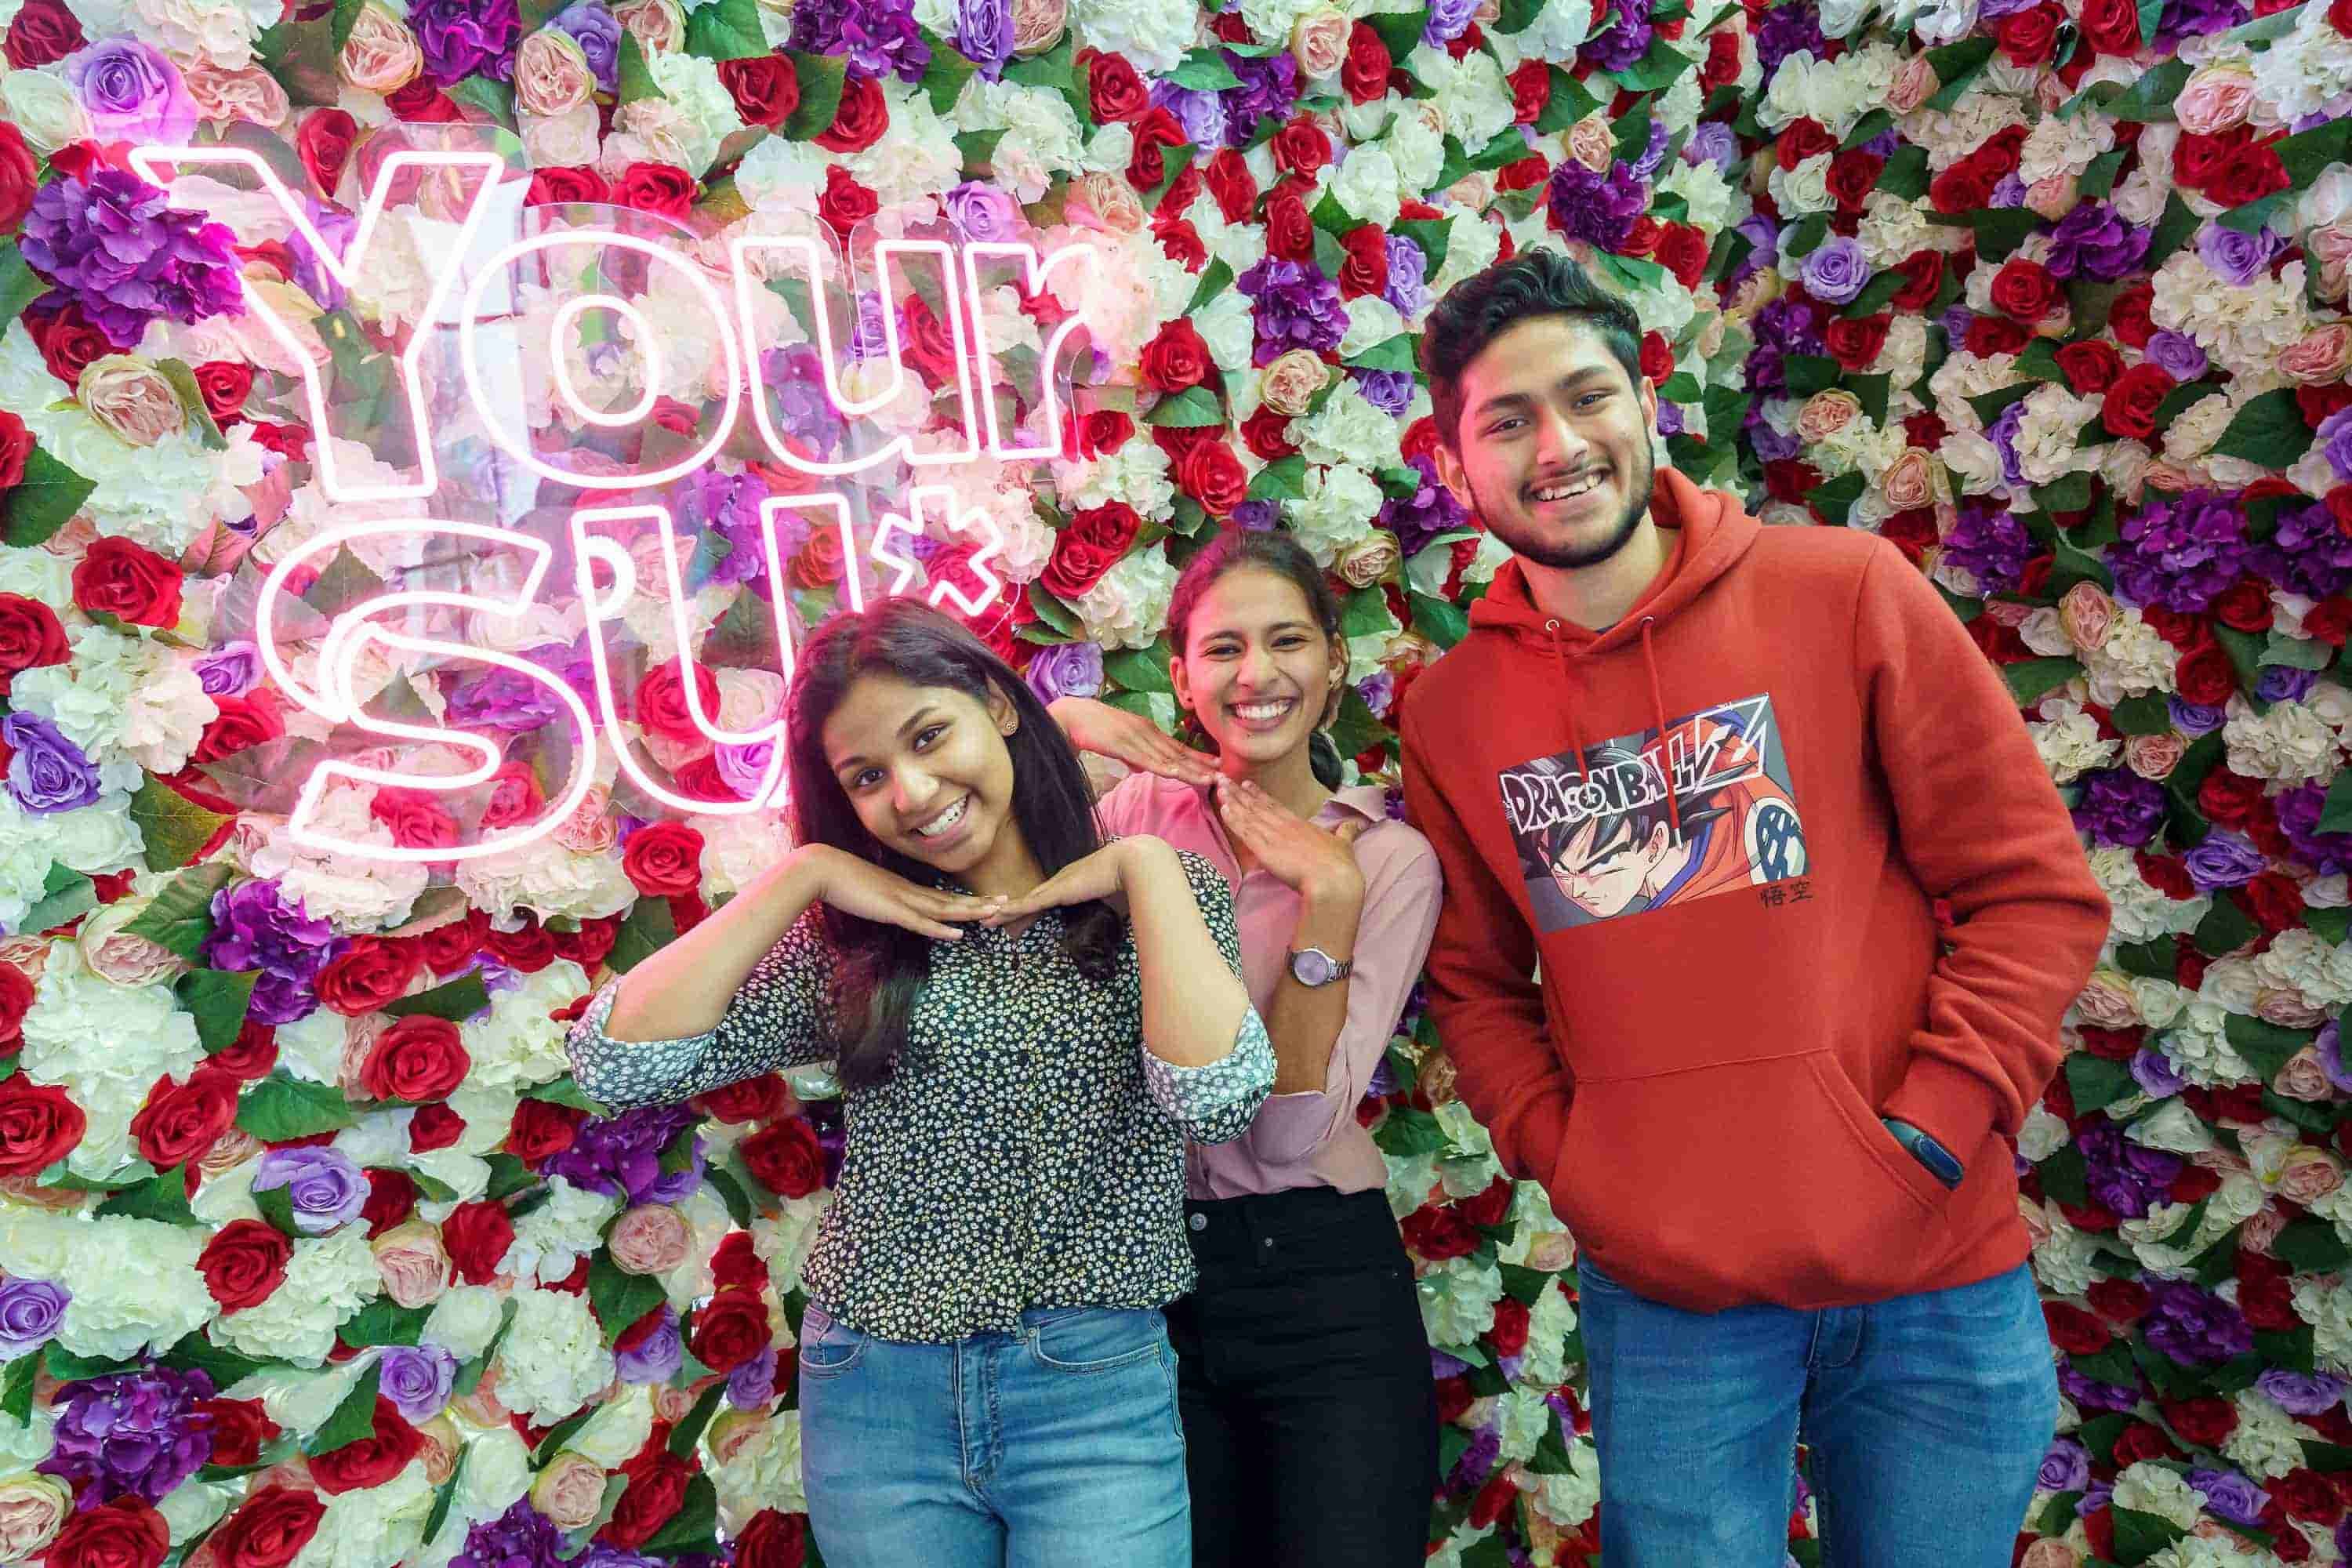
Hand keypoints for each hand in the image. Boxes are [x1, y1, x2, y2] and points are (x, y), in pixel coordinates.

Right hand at [799, 846, 987, 940]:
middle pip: (950, 900)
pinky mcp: (891, 910)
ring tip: (994, 913)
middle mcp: (909, 892)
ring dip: (970, 912)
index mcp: (904, 888)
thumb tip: (886, 904)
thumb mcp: (867, 892)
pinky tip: (958, 933)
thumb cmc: (840, 880)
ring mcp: (902, 900)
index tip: (984, 901)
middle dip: (979, 903)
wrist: (822, 869)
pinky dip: (940, 928)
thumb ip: (881, 898)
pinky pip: (920, 922)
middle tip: (1006, 902)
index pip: (940, 896)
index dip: (964, 900)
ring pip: (943, 909)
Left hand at [976, 839, 1148, 924]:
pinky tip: (997, 915)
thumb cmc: (1133, 881)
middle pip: (1031, 899)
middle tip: (990, 917)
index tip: (1021, 914)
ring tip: (983, 919)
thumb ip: (1113, 908)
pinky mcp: (1057, 891)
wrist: (1134, 864)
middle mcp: (1062, 880)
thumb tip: (1123, 918)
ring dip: (1003, 912)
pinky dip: (1012, 910)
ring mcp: (1058, 885)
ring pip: (1024, 901)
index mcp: (1076, 882)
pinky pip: (1029, 904)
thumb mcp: (1118, 899)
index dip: (1032, 907)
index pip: (1049, 898)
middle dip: (1010, 909)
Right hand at [1051, 697, 1217, 786]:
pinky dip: (1162, 766)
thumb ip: (1130, 756)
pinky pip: (1145, 758)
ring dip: (1189, 769)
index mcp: (1146, 732)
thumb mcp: (1117, 745)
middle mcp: (1146, 733)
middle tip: (1223, 776)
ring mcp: (1135, 737)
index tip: (1216, 767)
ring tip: (1209, 779)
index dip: (1197, 758)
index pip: (1176, 748)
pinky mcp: (1122, 743)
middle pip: (1178, 753)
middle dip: (1201, 765)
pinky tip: (1176, 774)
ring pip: (1167, 757)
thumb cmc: (1092, 730)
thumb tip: (1140, 769)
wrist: (1070, 717)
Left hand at [1215, 777, 1366, 900]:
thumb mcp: (1344, 843)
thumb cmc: (1339, 865)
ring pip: (1248, 815)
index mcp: (1300, 824)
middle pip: (1256, 806)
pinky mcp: (1265, 850)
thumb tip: (1356, 823)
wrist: (1332, 880)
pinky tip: (1223, 810)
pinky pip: (1245, 832)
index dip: (1259, 795)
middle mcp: (1284, 826)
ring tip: (1219, 788)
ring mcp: (1273, 836)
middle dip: (1238, 793)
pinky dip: (1233, 820)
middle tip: (1223, 778)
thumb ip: (1346, 831)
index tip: (1247, 784)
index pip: (1275, 806)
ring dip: (1232, 801)